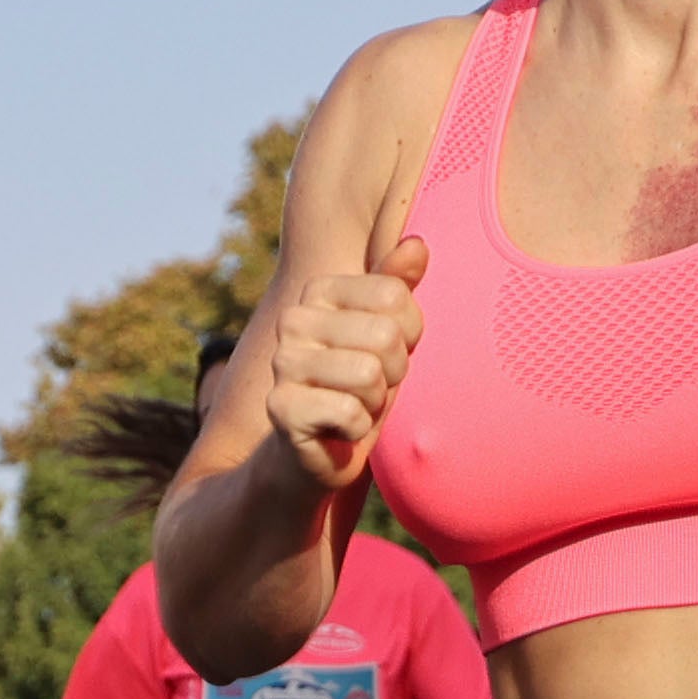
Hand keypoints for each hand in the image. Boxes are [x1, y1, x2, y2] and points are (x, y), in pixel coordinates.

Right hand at [266, 233, 426, 491]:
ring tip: (355, 406)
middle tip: (370, 388)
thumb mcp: (388, 335)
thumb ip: (398, 289)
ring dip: (375, 402)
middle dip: (392, 372)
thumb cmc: (358, 389)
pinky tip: (339, 430)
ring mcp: (283, 363)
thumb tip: (416, 244)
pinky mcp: (280, 407)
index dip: (407, 335)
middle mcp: (293, 321)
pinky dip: (357, 430)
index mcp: (318, 292)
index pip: (395, 296)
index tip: (384, 355)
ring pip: (368, 374)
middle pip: (385, 335)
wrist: (318, 454)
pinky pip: (350, 411)